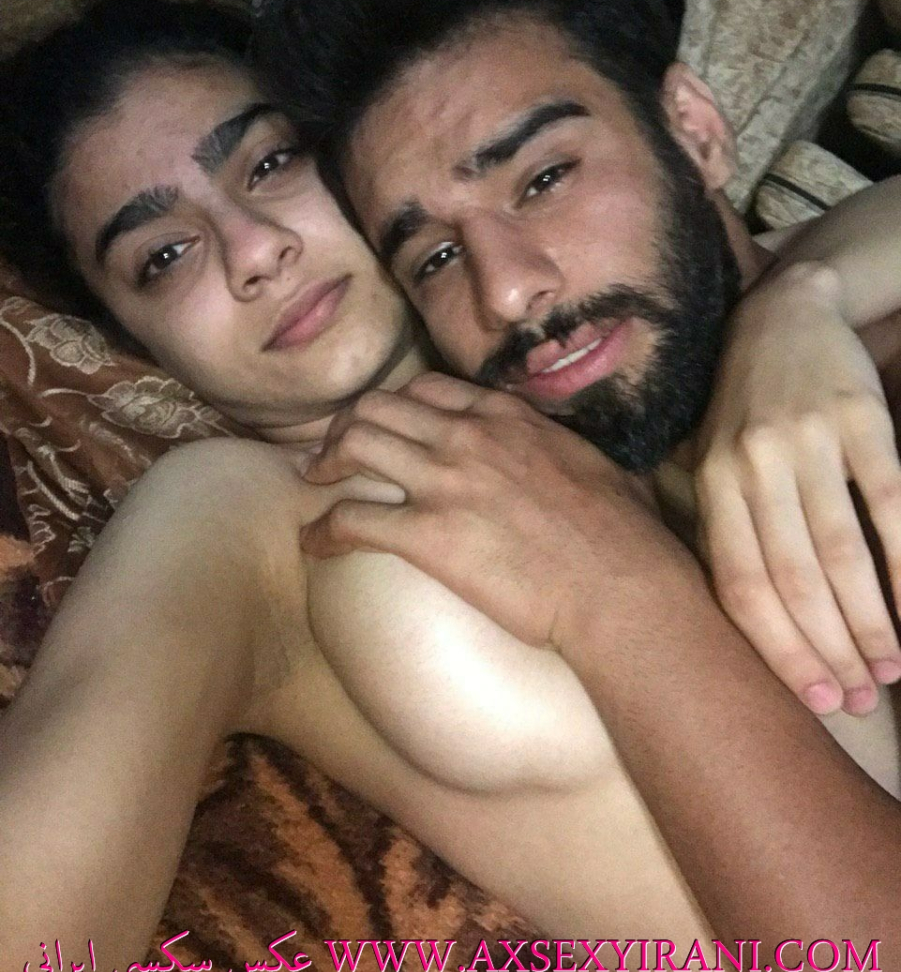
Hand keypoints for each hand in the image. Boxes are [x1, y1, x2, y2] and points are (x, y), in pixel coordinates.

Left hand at [301, 373, 681, 651]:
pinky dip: (322, 530)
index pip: (427, 388)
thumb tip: (560, 455)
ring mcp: (444, 481)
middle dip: (347, 425)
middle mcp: (467, 436)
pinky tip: (314, 543)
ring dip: (326, 461)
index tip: (384, 426)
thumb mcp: (589, 462)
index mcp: (504, 416)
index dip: (394, 404)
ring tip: (315, 482)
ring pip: (356, 444)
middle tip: (333, 452)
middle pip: (378, 406)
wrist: (619, 583)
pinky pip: (351, 520)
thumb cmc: (623, 532)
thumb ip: (555, 446)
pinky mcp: (428, 534)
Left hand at [694, 262, 900, 715]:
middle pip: (793, 581)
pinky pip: (891, 504)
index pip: (741, 587)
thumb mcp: (707, 458)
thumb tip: (736, 620)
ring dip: (873, 621)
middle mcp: (752, 466)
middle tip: (862, 700)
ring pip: (842, 552)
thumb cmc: (742, 406)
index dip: (779, 651)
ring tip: (892, 668)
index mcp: (712, 483)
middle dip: (831, 651)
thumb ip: (717, 526)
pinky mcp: (861, 421)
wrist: (782, 314)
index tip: (815, 699)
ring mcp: (808, 442)